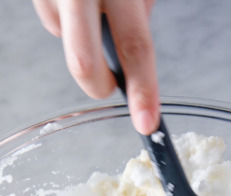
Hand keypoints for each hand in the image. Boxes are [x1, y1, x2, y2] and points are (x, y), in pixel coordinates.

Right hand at [33, 0, 159, 134]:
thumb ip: (137, 18)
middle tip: (111, 84)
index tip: (146, 123)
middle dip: (100, 87)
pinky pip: (58, 27)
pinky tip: (81, 6)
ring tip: (98, 12)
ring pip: (70, 46)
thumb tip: (133, 64)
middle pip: (84, 65)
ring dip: (88, 43)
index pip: (133, 47)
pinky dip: (75, 26)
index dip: (142, 90)